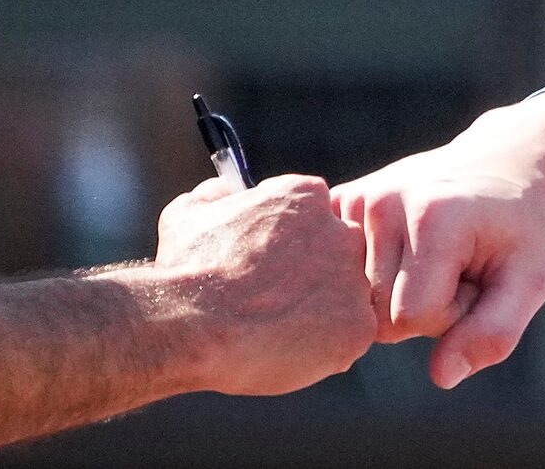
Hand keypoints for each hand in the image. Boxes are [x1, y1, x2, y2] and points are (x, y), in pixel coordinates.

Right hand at [154, 173, 376, 396]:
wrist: (192, 325)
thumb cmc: (187, 270)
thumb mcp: (188, 213)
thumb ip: (214, 196)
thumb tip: (224, 191)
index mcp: (307, 197)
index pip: (315, 217)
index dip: (290, 246)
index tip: (267, 268)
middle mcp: (340, 232)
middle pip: (337, 255)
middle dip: (312, 278)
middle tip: (273, 303)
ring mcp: (353, 281)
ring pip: (344, 299)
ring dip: (320, 315)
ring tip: (276, 332)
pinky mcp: (357, 327)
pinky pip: (349, 339)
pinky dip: (325, 350)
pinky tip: (288, 351)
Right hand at [336, 93, 544, 387]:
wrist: (501, 166)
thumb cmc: (518, 231)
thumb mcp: (530, 281)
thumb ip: (493, 334)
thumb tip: (442, 377)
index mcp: (432, 218)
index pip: (411, 319)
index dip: (449, 315)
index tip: (475, 279)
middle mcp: (383, 202)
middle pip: (379, 315)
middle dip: (421, 309)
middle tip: (455, 268)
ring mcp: (356, 199)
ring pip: (357, 302)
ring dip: (398, 293)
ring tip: (434, 256)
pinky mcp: (341, 201)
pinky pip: (340, 275)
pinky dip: (372, 275)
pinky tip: (402, 247)